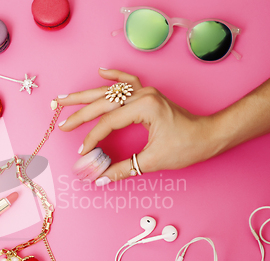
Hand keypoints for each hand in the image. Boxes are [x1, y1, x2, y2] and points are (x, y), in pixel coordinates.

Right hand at [57, 69, 223, 184]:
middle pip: (103, 102)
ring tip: (65, 97)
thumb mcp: (154, 160)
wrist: (209, 134)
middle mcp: (143, 94)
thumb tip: (101, 178)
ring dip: (86, 94)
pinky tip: (101, 72)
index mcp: (144, 107)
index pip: (108, 122)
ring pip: (109, 91)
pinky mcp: (149, 94)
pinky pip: (128, 80)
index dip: (93, 138)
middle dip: (79, 113)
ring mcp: (146, 91)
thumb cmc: (188, 145)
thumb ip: (124, 169)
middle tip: (60, 121)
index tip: (83, 152)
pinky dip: (114, 76)